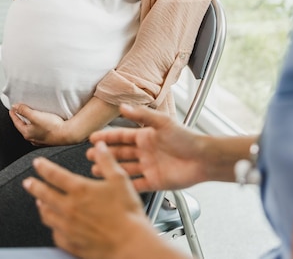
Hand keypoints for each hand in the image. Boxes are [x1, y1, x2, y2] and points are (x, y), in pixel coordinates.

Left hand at [9, 104, 67, 145]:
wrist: (66, 134)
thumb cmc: (52, 127)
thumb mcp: (35, 116)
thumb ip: (24, 110)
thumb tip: (16, 107)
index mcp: (27, 133)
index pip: (16, 122)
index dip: (14, 115)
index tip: (12, 109)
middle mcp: (33, 138)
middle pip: (24, 126)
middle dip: (22, 118)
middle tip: (20, 111)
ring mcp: (41, 139)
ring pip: (32, 129)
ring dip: (31, 122)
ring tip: (32, 115)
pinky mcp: (49, 138)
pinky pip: (40, 130)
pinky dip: (39, 125)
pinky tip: (43, 122)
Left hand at [22, 146, 152, 258]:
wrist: (129, 244)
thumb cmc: (127, 213)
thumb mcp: (120, 179)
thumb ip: (107, 160)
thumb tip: (99, 146)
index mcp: (80, 190)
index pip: (54, 175)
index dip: (43, 167)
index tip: (37, 163)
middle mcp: (69, 208)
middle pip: (44, 195)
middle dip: (34, 186)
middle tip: (28, 182)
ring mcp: (68, 227)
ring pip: (47, 215)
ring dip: (41, 206)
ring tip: (39, 202)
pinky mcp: (71, 244)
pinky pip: (55, 234)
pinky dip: (52, 226)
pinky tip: (54, 225)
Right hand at [88, 104, 207, 191]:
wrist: (203, 158)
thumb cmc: (187, 138)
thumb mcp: (163, 122)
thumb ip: (142, 115)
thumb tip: (124, 106)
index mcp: (146, 135)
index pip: (122, 136)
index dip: (107, 137)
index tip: (93, 137)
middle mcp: (146, 151)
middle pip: (120, 153)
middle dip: (105, 154)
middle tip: (89, 155)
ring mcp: (149, 167)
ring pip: (125, 168)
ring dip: (111, 169)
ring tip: (95, 170)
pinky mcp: (155, 181)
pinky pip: (137, 184)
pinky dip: (126, 185)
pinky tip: (114, 186)